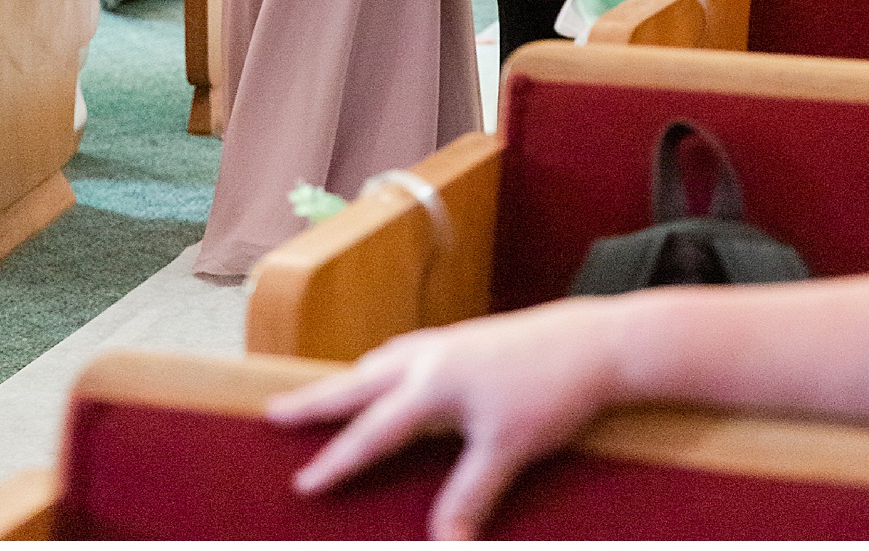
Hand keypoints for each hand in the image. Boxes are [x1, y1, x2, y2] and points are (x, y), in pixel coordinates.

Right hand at [267, 300, 624, 540]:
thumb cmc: (550, 392)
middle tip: (275, 412)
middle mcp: (429, 356)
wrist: (593, 342)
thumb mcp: (506, 450)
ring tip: (324, 395)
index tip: (302, 484)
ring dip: (349, 379)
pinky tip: (390, 371)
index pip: (372, 432)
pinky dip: (382, 366)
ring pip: (382, 361)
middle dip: (316, 400)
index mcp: (432, 383)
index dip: (336, 462)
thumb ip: (468, 498)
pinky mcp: (464, 339)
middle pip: (359, 382)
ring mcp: (446, 342)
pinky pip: (405, 352)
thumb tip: (442, 545)